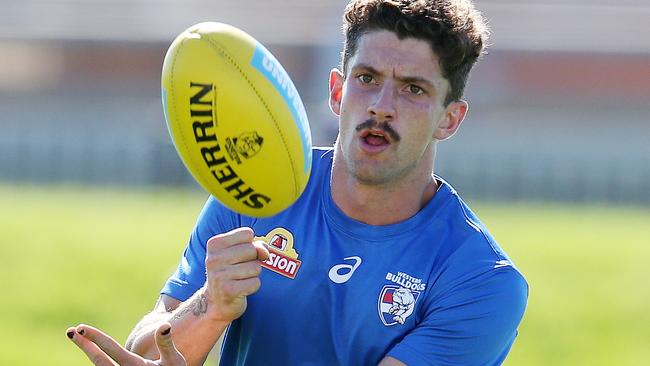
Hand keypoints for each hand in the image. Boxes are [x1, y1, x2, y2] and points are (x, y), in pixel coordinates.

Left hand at [66, 323, 184, 364]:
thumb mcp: (174, 360)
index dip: (95, 337)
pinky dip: (99, 361)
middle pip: (98, 360)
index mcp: (135, 365)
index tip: (80, 328)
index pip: (110, 348)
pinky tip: (94, 354)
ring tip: (82, 341)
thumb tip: (164, 325)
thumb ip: (166, 343)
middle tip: (72, 332)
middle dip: (85, 345)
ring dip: (90, 353)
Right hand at [204, 227, 268, 321]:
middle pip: (252, 250)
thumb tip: (265, 253)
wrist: (215, 301)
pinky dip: (253, 286)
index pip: (247, 233)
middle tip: (239, 269)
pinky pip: (255, 283)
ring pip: (256, 267)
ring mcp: (219, 275)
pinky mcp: (228, 291)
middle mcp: (214, 258)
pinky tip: (241, 289)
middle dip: (253, 260)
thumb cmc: (230, 272)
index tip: (240, 255)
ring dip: (253, 274)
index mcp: (214, 244)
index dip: (250, 244)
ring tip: (239, 279)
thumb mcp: (239, 253)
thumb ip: (256, 246)